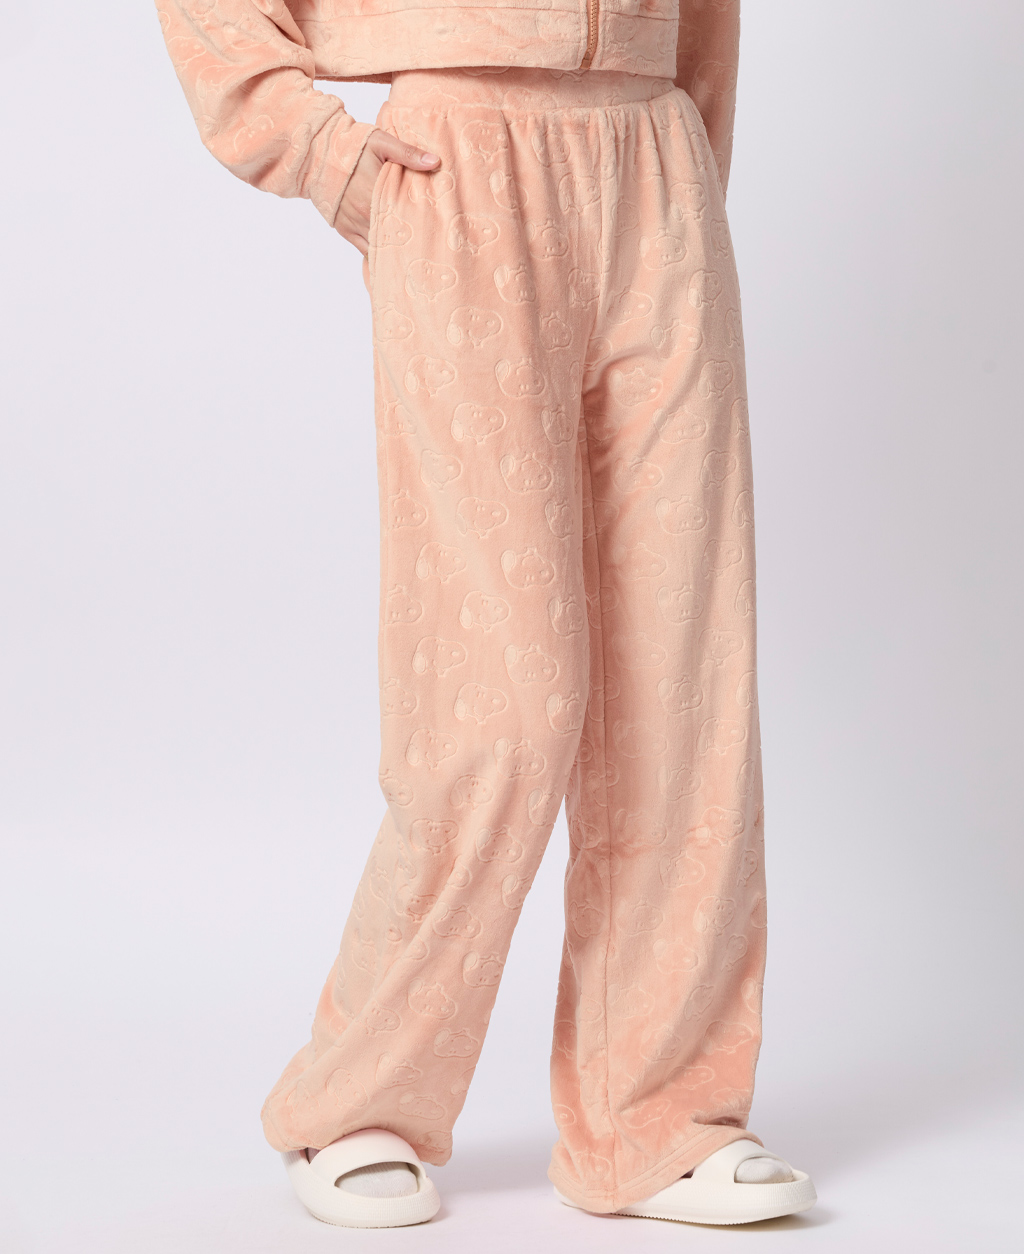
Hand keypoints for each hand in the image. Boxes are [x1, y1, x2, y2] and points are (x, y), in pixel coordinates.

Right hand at [335, 129, 439, 254]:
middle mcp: (365, 213)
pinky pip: (363, 249)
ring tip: (410, 258)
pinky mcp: (344, 229)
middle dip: (408, 244)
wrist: (318, 152)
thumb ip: (408, 153)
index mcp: (377, 193)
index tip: (434, 235)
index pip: (404, 218)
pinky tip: (390, 258)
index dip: (419, 228)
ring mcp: (354, 223)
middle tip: (426, 251)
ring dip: (392, 251)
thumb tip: (434, 162)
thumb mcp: (382, 142)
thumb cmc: (351, 145)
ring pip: (378, 248)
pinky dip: (376, 254)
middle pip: (392, 237)